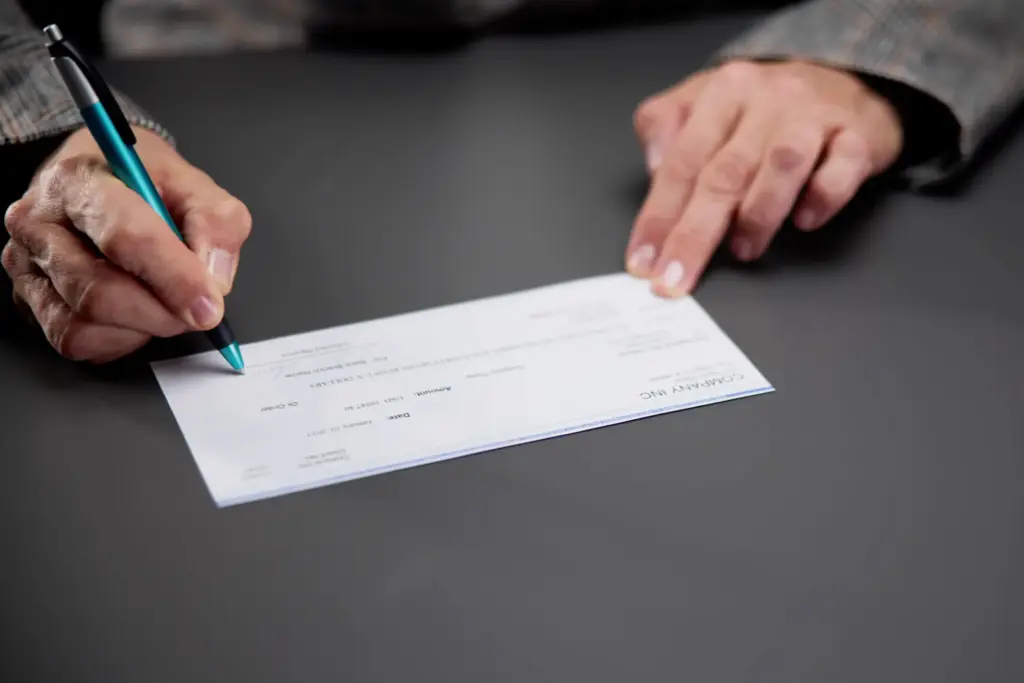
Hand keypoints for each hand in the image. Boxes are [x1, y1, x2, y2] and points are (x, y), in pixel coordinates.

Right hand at [2, 126, 251, 362]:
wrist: (101, 179)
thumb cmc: (144, 182)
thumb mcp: (195, 187)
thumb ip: (217, 224)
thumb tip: (213, 280)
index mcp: (81, 181)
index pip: (125, 239)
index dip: (174, 279)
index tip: (209, 306)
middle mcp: (40, 223)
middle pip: (100, 293)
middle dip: (161, 313)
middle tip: (195, 310)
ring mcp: (26, 265)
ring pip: (85, 324)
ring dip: (141, 328)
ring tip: (163, 303)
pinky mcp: (29, 299)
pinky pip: (75, 341)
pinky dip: (118, 339)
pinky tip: (135, 314)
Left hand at [627, 59, 902, 295]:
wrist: (845, 77)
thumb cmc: (763, 106)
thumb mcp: (704, 101)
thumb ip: (666, 128)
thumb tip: (652, 169)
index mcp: (723, 92)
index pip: (682, 161)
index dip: (659, 216)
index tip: (644, 262)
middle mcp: (767, 100)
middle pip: (724, 172)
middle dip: (695, 234)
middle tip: (676, 278)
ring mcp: (815, 116)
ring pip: (783, 163)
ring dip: (757, 214)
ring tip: (742, 250)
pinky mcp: (859, 135)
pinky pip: (843, 166)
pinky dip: (823, 196)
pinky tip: (805, 220)